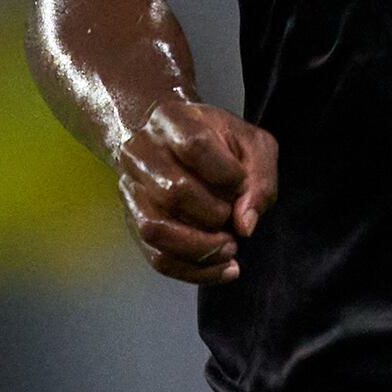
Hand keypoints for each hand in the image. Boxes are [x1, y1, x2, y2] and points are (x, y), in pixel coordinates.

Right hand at [109, 95, 278, 284]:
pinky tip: (221, 269)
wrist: (170, 139)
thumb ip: (260, 178)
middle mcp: (141, 152)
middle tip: (233, 219)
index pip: (195, 146)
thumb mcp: (252, 144)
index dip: (225, 173)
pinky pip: (156, 256)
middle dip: (214, 214)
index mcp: (172, 120)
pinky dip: (192, 271)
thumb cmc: (216, 140)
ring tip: (229, 248)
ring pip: (156, 230)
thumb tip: (245, 224)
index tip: (240, 183)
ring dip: (201, 250)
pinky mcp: (132, 220)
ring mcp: (131, 189)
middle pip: (174, 191)